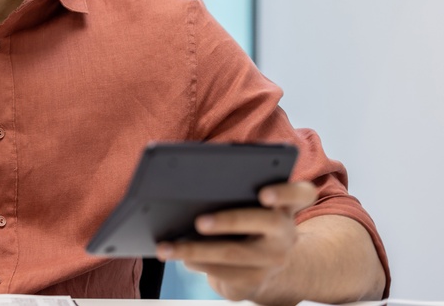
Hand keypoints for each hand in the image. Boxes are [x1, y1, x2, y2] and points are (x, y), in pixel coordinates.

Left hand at [155, 181, 316, 301]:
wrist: (258, 264)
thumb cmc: (243, 221)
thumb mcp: (246, 204)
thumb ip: (233, 190)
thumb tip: (194, 187)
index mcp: (285, 204)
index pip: (300, 193)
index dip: (285, 192)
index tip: (264, 194)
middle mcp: (286, 232)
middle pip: (267, 222)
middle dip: (230, 221)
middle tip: (199, 222)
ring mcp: (273, 259)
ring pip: (234, 253)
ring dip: (195, 250)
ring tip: (167, 247)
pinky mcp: (256, 280)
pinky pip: (225, 273)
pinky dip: (197, 263)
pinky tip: (177, 257)